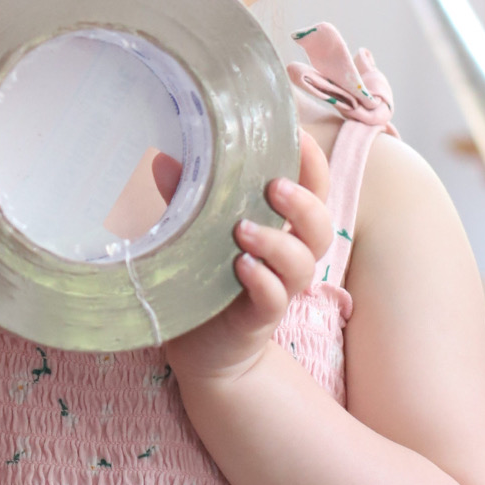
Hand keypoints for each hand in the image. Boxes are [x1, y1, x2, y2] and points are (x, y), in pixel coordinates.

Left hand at [169, 129, 333, 383]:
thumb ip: (185, 198)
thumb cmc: (203, 279)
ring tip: (244, 230)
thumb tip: (164, 159)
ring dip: (278, 242)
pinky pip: (275, 299)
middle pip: (321, 225)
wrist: (202, 350)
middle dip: (305, 203)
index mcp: (279, 225)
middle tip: (275, 186)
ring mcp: (278, 287)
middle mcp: (288, 255)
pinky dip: (263, 282)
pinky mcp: (261, 318)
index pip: (312, 189)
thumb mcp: (192, 232)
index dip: (314, 164)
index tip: (301, 135)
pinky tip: (242, 268)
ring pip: (302, 262)